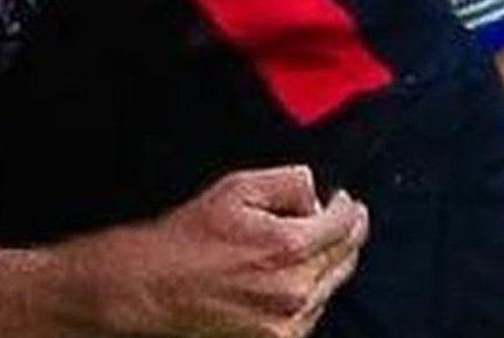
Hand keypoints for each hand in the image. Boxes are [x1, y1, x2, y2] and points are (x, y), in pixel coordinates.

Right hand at [81, 165, 368, 337]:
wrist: (155, 288)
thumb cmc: (190, 238)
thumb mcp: (235, 189)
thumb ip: (287, 182)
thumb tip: (316, 192)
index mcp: (289, 247)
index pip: (345, 224)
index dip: (348, 208)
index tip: (344, 201)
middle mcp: (296, 289)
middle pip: (346, 257)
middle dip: (346, 233)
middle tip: (342, 218)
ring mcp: (290, 321)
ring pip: (332, 285)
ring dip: (327, 263)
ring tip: (307, 246)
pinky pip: (313, 310)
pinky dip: (310, 291)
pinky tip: (289, 276)